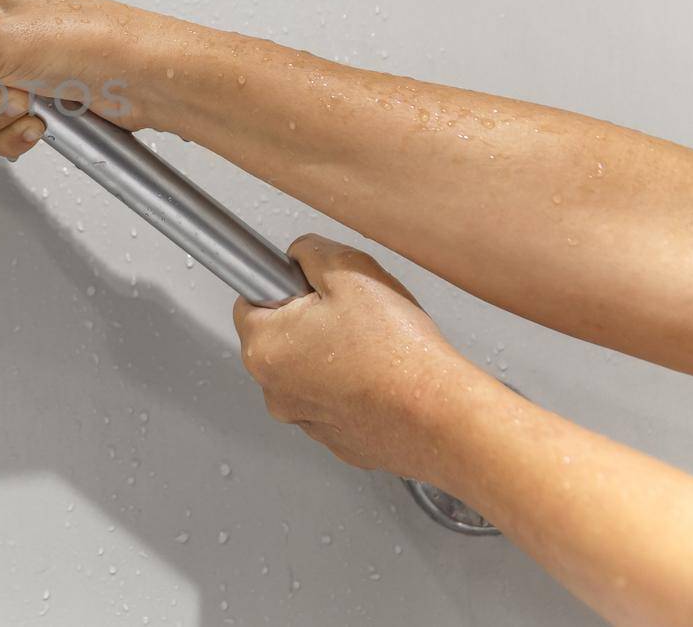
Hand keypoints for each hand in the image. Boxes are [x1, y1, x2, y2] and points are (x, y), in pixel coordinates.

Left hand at [232, 235, 486, 482]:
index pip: (250, 300)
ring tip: (373, 349)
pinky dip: (353, 388)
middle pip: (279, 337)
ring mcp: (305, 419)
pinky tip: (382, 377)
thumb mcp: (349, 270)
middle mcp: (274, 390)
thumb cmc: (398, 353)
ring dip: (331, 355)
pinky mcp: (337, 440)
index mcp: (264, 347)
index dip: (283, 286)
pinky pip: (335, 401)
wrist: (443, 417)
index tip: (310, 287)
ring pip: (308, 371)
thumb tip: (299, 254)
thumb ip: (311, 251)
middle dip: (309, 320)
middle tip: (352, 315)